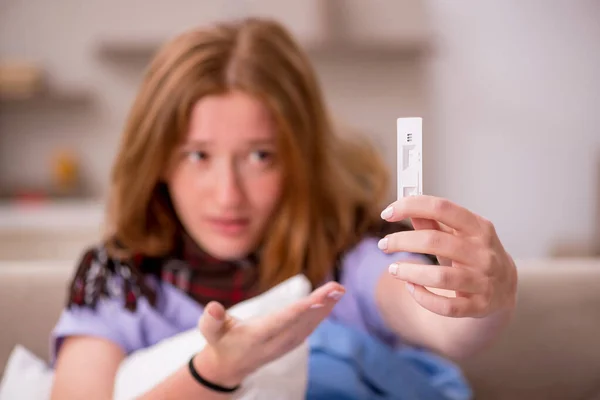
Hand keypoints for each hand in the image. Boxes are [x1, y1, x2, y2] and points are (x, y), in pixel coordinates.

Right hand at [194, 281, 344, 386]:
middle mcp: (274, 342)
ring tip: (339, 289)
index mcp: (256, 337)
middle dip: (321, 304)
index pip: (281, 322)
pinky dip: (322, 313)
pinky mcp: (290, 343)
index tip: (317, 299)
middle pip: (301, 321)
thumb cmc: (220, 341)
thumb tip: (213, 307)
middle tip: (338, 287)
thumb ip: (212, 319)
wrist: (229, 366)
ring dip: (326, 307)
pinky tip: (332, 300)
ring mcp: (285, 345)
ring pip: (309, 325)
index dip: (299, 311)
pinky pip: (309, 327)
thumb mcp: (210, 330)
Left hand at [379, 195, 516, 317]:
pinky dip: (423, 297)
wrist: (504, 287)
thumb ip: (433, 221)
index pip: (442, 208)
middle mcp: (483, 253)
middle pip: (434, 241)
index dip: (411, 206)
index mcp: (479, 227)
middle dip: (401, 241)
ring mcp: (483, 281)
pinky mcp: (478, 306)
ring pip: (440, 277)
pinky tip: (411, 288)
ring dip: (409, 272)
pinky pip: (445, 306)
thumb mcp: (458, 233)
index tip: (387, 212)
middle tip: (383, 244)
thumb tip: (405, 207)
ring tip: (393, 270)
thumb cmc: (473, 254)